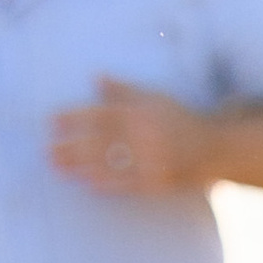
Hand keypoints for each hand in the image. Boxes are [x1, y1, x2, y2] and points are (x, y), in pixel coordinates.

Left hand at [50, 75, 214, 197]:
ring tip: (60, 169)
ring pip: (110, 163)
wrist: (215, 148)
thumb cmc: (180, 119)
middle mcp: (143, 136)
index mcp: (140, 112)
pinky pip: (129, 183)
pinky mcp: (159, 181)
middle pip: (100, 142)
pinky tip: (89, 184)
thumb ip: (123, 89)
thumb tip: (95, 78)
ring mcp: (151, 160)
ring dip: (82, 167)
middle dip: (71, 148)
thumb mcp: (154, 97)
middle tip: (47, 153)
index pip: (99, 115)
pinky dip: (108, 184)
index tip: (51, 123)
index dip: (73, 119)